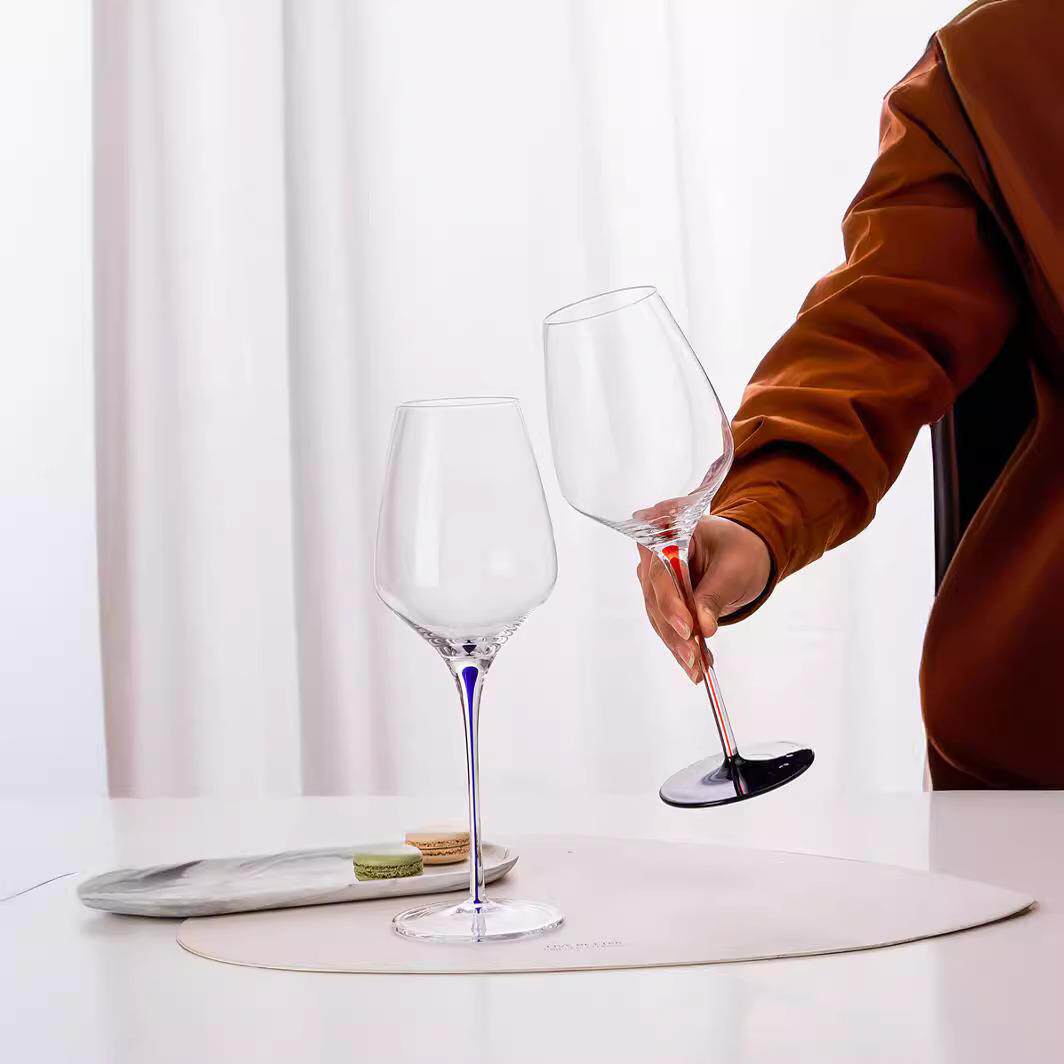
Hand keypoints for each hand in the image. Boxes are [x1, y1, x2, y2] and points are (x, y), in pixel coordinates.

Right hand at [636, 516, 771, 682]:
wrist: (743, 554)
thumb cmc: (740, 551)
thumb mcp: (734, 569)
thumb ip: (715, 595)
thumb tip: (702, 627)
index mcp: (670, 534)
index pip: (662, 572)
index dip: (671, 603)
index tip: (688, 629)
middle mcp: (654, 556)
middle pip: (656, 598)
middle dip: (675, 631)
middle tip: (694, 657)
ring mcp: (655, 580)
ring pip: (658, 617)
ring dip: (677, 645)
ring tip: (696, 669)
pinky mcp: (661, 600)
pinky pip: (666, 625)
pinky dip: (680, 647)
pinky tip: (694, 667)